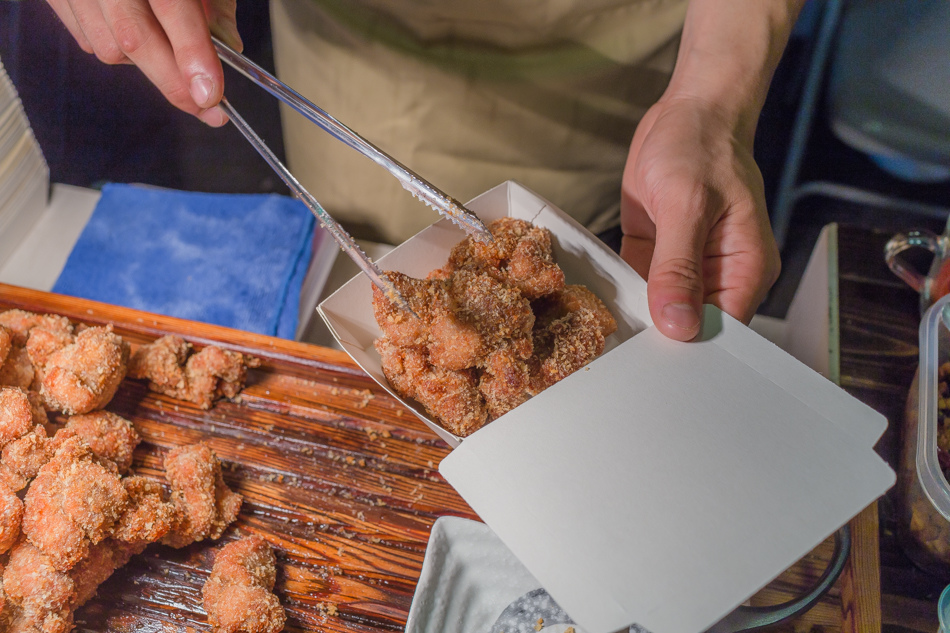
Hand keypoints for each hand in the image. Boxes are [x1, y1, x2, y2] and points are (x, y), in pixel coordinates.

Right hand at [45, 0, 241, 125]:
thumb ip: (215, 3)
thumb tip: (230, 48)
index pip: (170, 6)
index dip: (192, 52)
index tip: (211, 93)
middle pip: (133, 37)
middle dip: (174, 82)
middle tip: (208, 109)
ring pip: (109, 48)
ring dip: (147, 65)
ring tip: (174, 56)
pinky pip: (89, 40)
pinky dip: (119, 50)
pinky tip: (138, 34)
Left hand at [620, 95, 780, 340]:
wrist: (688, 110)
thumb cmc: (701, 145)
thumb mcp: (685, 203)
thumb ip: (679, 267)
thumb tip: (679, 325)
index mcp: (745, 268)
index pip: (723, 330)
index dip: (691, 349)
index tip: (655, 366)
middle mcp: (719, 274)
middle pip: (692, 327)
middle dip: (660, 341)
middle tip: (624, 360)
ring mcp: (688, 267)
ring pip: (661, 312)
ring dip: (637, 320)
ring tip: (606, 338)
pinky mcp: (658, 257)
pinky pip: (639, 289)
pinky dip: (622, 296)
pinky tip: (601, 307)